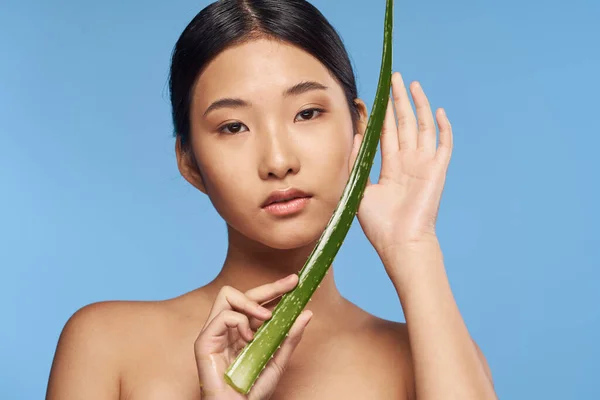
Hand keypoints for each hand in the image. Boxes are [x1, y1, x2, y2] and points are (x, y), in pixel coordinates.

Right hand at [195, 274, 312, 398]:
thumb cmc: (254, 390)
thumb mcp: (279, 360)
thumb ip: (290, 337)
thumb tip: (307, 313)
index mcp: (242, 330)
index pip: (256, 301)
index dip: (274, 289)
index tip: (294, 282)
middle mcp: (227, 328)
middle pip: (243, 292)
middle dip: (269, 286)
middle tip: (291, 283)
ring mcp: (214, 333)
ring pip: (227, 296)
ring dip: (252, 303)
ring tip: (267, 319)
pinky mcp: (204, 341)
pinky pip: (222, 316)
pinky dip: (239, 321)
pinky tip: (248, 338)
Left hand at [349, 72, 452, 264]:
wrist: (399, 242)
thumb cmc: (379, 224)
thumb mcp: (360, 188)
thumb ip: (356, 160)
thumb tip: (352, 134)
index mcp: (390, 167)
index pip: (384, 133)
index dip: (378, 114)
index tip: (370, 97)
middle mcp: (407, 162)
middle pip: (402, 123)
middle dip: (397, 100)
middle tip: (393, 78)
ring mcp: (424, 164)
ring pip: (421, 126)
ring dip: (417, 105)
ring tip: (410, 84)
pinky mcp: (437, 170)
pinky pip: (444, 144)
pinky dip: (443, 127)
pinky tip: (438, 110)